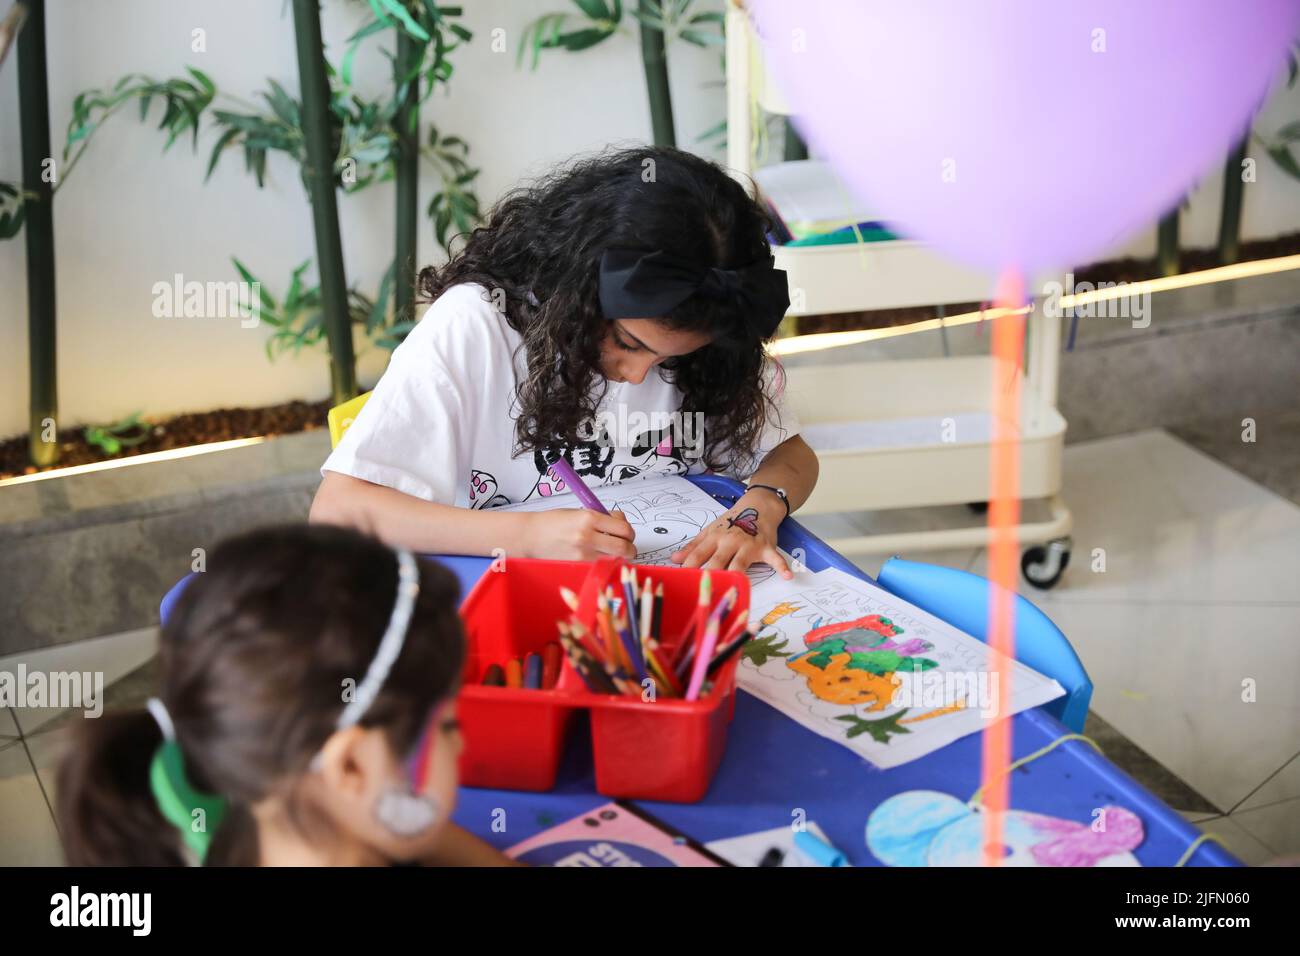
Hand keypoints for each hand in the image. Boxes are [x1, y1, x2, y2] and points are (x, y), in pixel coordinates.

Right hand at [522, 508, 635, 560]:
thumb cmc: (553, 523)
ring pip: (615, 561)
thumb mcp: (579, 513)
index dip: (629, 532)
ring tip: (613, 554)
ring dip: (619, 558)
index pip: (624, 528)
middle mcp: (587, 536)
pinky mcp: (577, 566)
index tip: (626, 533)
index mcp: (589, 518)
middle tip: (626, 546)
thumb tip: (622, 527)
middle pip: (624, 547)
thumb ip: (602, 519)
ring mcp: (582, 554)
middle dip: (630, 548)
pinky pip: (601, 568)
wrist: (530, 536)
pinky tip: (600, 560)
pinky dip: (605, 565)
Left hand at [669, 495, 791, 578]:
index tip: (681, 581)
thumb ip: (694, 546)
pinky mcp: (766, 548)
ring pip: (740, 563)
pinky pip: (775, 559)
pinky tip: (787, 576)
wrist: (758, 506)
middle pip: (717, 561)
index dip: (688, 568)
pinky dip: (782, 566)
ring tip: (732, 587)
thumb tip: (675, 559)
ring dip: (736, 574)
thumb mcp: (710, 531)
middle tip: (701, 590)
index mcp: (714, 538)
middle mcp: (730, 542)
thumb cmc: (732, 522)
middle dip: (710, 574)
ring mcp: (749, 545)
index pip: (698, 555)